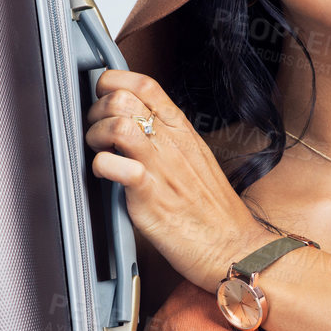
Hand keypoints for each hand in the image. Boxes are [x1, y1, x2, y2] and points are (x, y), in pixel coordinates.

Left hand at [85, 69, 271, 292]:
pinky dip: (101, 168)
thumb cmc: (212, 210)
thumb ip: (167, 137)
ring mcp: (162, 168)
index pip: (144, 84)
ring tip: (99, 151)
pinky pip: (118, 168)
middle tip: (96, 131)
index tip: (103, 97)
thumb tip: (135, 121)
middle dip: (97, 110)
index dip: (114, 82)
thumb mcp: (195, 159)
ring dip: (96, 135)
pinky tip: (104, 175)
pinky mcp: (151, 197)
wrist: (233, 247)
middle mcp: (171, 143)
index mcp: (182, 130)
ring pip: (118, 125)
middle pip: (123, 98)